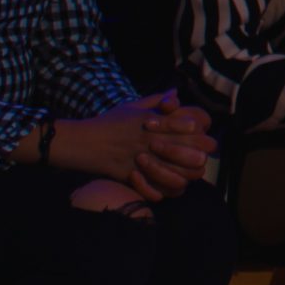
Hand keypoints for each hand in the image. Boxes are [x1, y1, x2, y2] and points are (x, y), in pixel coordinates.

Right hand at [52, 91, 216, 193]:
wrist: (81, 142)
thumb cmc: (109, 122)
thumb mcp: (134, 106)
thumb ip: (157, 100)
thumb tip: (176, 93)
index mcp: (156, 121)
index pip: (195, 126)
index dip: (203, 131)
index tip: (201, 133)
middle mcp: (154, 140)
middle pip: (196, 152)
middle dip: (202, 154)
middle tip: (199, 156)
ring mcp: (145, 160)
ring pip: (182, 175)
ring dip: (187, 175)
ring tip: (186, 173)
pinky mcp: (134, 177)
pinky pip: (160, 190)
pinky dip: (166, 190)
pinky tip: (168, 186)